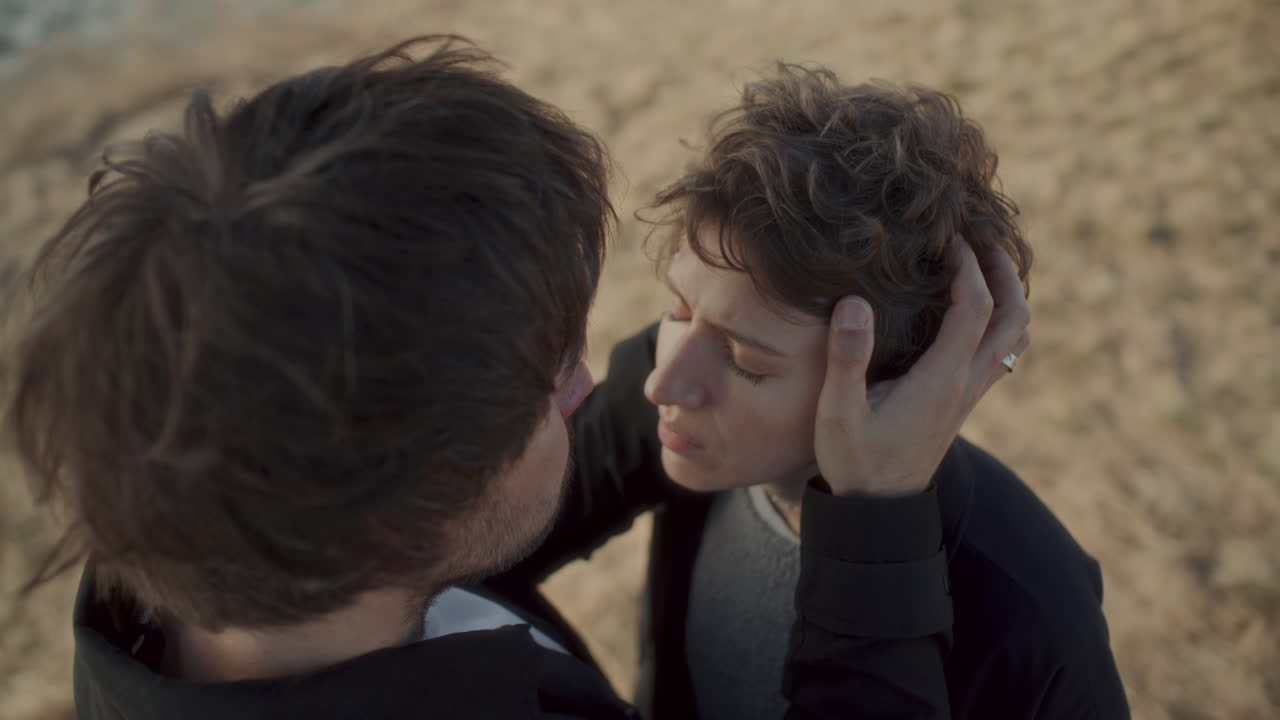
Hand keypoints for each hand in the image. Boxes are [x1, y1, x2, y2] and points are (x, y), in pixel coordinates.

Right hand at [814, 240, 1029, 496]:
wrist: (880, 513)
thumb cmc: (854, 462)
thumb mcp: (838, 412)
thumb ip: (847, 357)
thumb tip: (854, 301)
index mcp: (940, 380)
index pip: (974, 308)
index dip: (968, 266)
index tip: (949, 237)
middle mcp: (965, 385)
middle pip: (1013, 318)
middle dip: (1004, 273)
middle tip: (983, 239)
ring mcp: (968, 396)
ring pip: (1014, 338)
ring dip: (1009, 297)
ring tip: (986, 268)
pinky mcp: (962, 404)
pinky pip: (1000, 354)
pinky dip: (1000, 322)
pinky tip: (974, 312)